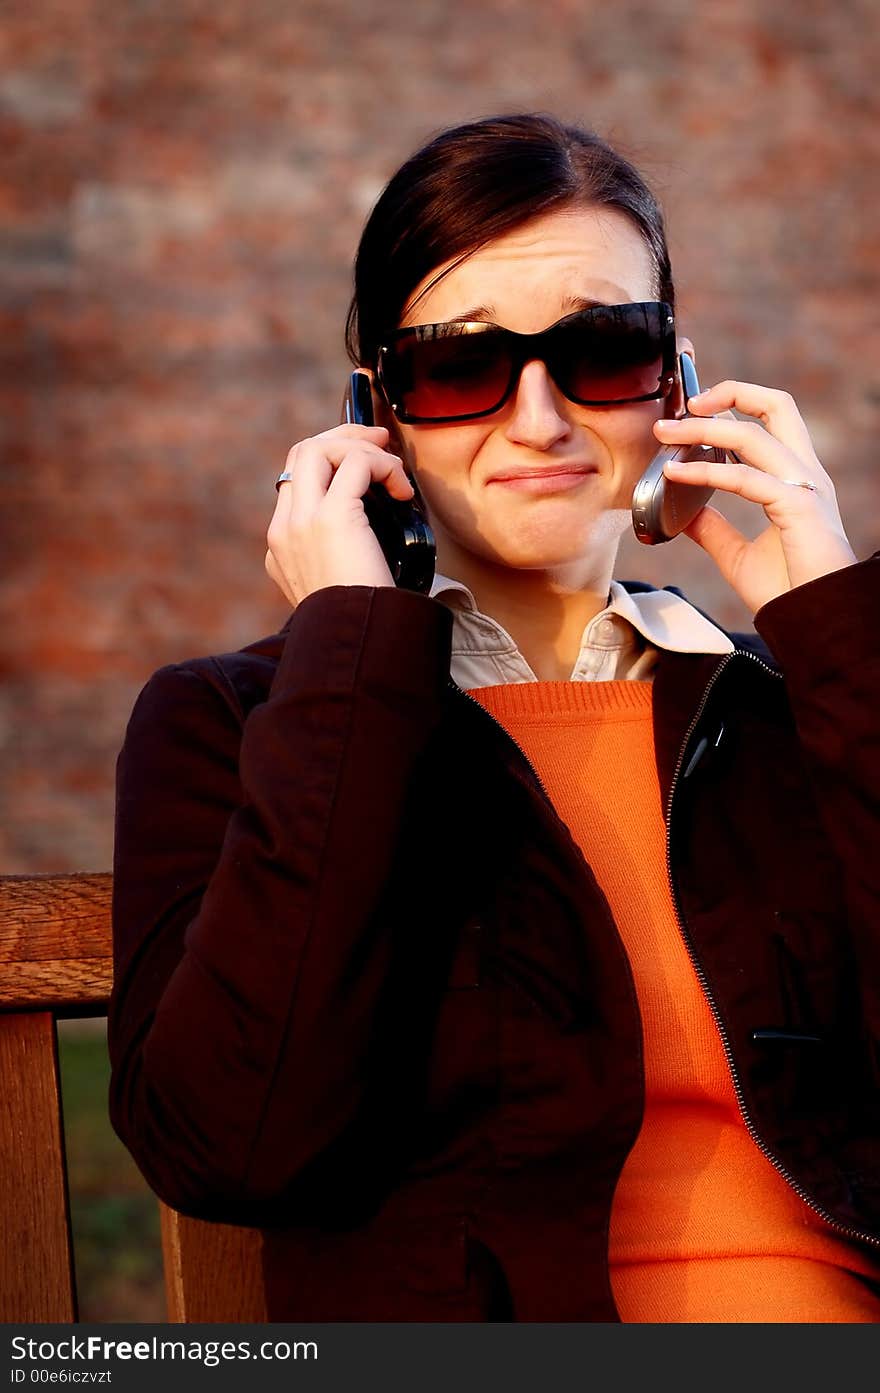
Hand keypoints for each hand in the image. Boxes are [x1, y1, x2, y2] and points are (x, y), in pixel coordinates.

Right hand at [265, 424, 415, 606]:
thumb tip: (374, 532)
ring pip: (318, 448)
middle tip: (380, 441)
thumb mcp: (343, 587)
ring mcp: (301, 522)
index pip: (296, 480)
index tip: (368, 464)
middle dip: (343, 437)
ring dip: (362, 446)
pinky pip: (356, 464)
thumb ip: (343, 558)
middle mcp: (284, 530)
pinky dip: (384, 466)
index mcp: (282, 547)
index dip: (332, 461)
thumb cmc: (363, 622)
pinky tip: (402, 490)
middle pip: (301, 453)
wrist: (357, 645)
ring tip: (395, 469)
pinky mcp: (331, 518)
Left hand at [652, 380, 857, 614]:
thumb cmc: (787, 591)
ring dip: (703, 429)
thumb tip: (683, 512)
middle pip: (777, 405)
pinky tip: (675, 472)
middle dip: (730, 392)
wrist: (814, 624)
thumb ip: (714, 530)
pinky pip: (745, 478)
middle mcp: (804, 475)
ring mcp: (803, 488)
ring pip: (752, 434)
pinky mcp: (797, 508)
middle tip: (685, 404)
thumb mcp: (738, 555)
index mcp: (795, 480)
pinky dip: (705, 471)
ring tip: (664, 435)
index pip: (772, 420)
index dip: (736, 404)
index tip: (695, 411)